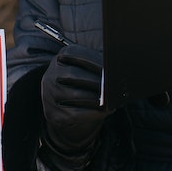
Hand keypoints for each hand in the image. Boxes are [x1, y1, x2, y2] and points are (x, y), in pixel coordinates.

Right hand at [39, 43, 111, 170]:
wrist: (63, 102)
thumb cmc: (83, 81)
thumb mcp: (87, 68)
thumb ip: (101, 67)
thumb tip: (122, 68)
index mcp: (62, 57)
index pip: (77, 56)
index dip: (95, 64)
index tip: (111, 71)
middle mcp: (51, 74)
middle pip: (75, 77)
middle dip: (97, 83)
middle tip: (114, 88)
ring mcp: (49, 94)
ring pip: (75, 96)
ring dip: (96, 99)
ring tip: (112, 101)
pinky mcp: (52, 113)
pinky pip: (74, 114)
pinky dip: (92, 113)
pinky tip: (104, 111)